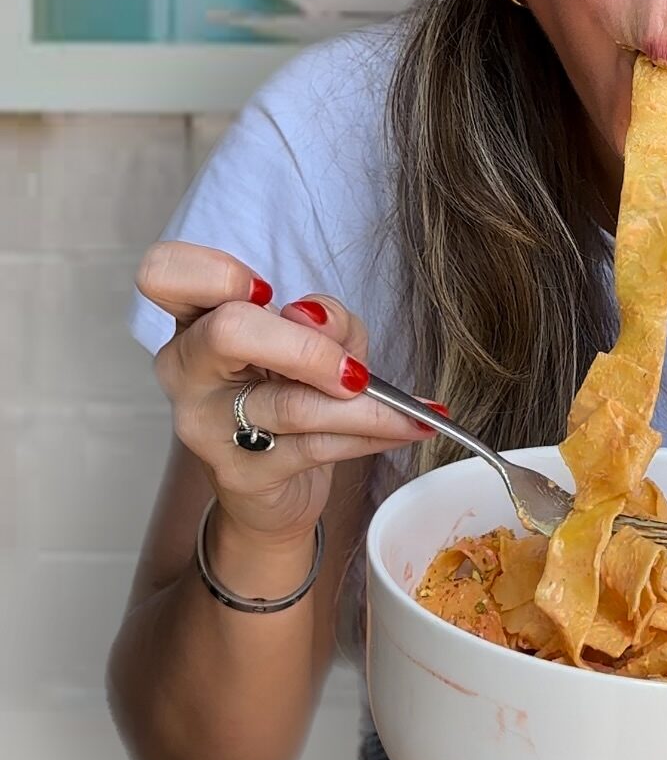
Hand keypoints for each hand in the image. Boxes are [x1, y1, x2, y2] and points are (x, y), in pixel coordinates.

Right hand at [137, 240, 444, 545]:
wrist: (270, 487)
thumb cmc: (284, 393)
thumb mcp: (311, 339)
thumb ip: (323, 318)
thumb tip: (318, 319)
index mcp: (194, 321)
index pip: (163, 273)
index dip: (214, 272)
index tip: (265, 292)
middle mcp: (187, 370)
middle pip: (227, 330)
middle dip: (306, 345)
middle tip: (352, 369)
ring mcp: (207, 426)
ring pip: (290, 404)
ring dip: (364, 406)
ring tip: (411, 409)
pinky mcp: (242, 474)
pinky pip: (318, 446)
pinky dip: (374, 433)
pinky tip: (407, 426)